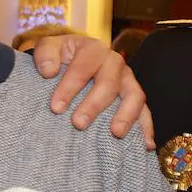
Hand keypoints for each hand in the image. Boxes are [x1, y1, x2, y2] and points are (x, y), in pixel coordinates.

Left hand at [32, 34, 154, 149]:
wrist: (70, 59)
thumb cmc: (58, 56)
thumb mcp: (47, 47)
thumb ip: (45, 55)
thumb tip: (49, 71)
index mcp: (93, 50)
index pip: (82, 68)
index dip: (69, 88)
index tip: (56, 107)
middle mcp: (114, 63)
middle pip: (109, 83)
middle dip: (93, 105)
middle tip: (78, 124)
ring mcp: (127, 79)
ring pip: (134, 96)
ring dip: (126, 115)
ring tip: (116, 133)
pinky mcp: (133, 96)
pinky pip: (144, 111)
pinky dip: (146, 127)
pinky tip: (146, 144)